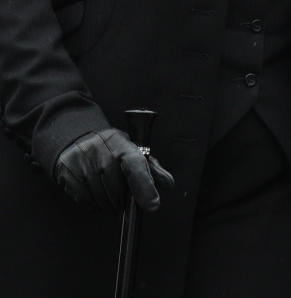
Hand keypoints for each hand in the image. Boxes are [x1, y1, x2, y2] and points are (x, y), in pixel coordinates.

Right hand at [54, 128, 174, 212]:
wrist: (79, 139)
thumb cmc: (112, 150)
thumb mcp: (134, 153)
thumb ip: (152, 170)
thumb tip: (167, 184)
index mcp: (123, 146)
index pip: (136, 167)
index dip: (145, 188)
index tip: (153, 205)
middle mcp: (102, 153)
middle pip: (117, 191)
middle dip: (123, 201)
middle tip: (124, 201)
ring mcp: (83, 164)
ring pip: (101, 199)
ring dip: (109, 205)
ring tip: (111, 197)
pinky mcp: (69, 175)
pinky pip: (85, 201)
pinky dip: (93, 204)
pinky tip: (96, 194)